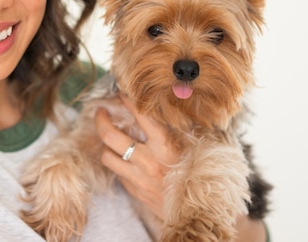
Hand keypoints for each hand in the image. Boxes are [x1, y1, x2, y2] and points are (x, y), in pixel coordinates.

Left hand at [95, 95, 268, 241]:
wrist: (203, 215)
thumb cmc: (206, 177)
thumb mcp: (204, 148)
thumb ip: (192, 128)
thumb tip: (187, 105)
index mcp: (166, 145)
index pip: (140, 115)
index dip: (128, 100)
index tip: (123, 92)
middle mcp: (148, 160)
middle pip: (110, 135)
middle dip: (101, 120)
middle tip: (101, 111)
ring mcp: (139, 178)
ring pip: (108, 156)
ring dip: (106, 145)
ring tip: (108, 136)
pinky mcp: (136, 192)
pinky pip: (118, 174)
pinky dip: (118, 164)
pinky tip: (123, 158)